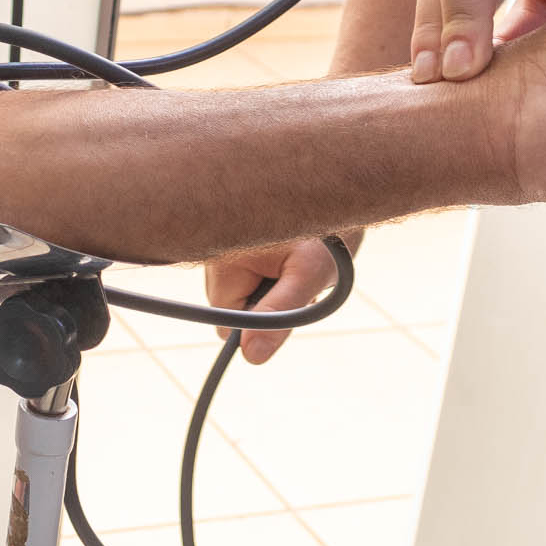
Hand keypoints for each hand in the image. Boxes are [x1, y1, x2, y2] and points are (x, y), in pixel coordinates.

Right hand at [205, 236, 343, 364]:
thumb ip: (279, 315)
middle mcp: (210, 252)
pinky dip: (262, 272)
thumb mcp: (308, 276)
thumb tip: (251, 356)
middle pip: (228, 307)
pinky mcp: (228, 239)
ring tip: (294, 262)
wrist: (335, 188)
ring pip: (235, 291)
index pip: (224, 322)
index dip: (258, 322)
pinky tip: (283, 254)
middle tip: (296, 280)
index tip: (289, 302)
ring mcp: (218, 245)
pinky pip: (239, 274)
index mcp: (222, 260)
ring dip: (265, 287)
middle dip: (261, 303)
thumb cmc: (327, 233)